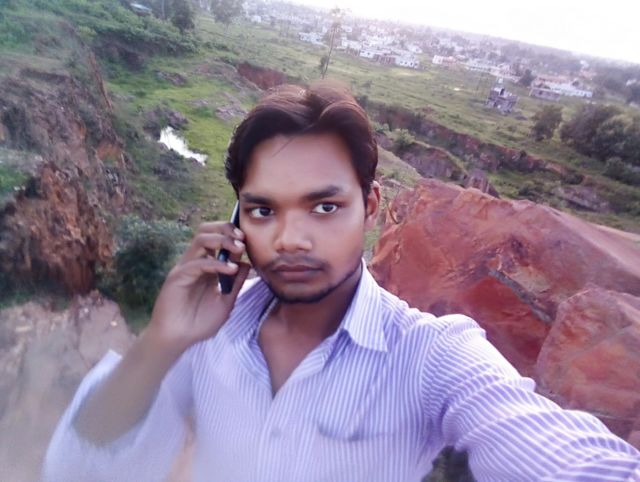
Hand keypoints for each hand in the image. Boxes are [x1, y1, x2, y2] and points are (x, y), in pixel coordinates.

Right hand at [146, 221, 249, 353]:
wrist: (178, 339)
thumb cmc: (199, 323)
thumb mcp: (226, 301)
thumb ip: (236, 282)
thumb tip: (248, 264)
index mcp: (206, 266)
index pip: (217, 239)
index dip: (233, 235)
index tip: (249, 239)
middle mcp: (195, 262)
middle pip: (206, 231)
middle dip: (225, 228)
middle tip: (242, 236)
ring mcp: (185, 268)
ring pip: (200, 240)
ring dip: (222, 240)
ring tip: (239, 248)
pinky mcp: (178, 277)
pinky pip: (198, 263)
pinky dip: (217, 263)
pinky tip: (231, 269)